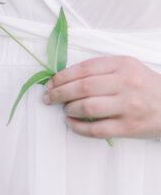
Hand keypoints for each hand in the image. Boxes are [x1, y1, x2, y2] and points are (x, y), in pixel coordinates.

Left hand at [42, 55, 160, 140]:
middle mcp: (126, 83)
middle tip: (49, 97)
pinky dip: (79, 127)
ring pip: (88, 107)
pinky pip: (97, 129)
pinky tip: (72, 122)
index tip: (50, 82)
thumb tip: (66, 78)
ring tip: (63, 108)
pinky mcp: (129, 127)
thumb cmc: (145, 86)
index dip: (62, 76)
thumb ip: (101, 70)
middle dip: (59, 92)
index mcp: (123, 64)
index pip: (85, 68)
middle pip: (83, 87)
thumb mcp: (128, 67)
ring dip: (69, 108)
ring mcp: (128, 106)